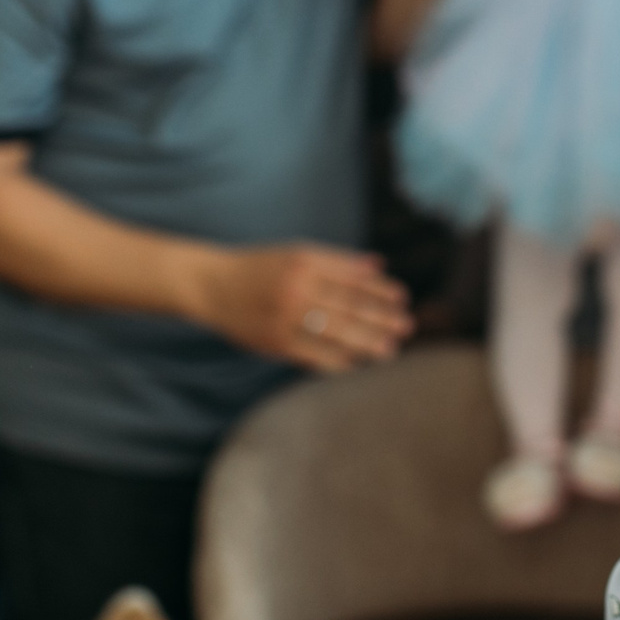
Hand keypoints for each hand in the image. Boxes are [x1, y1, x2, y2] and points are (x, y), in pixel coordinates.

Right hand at [176, 243, 412, 369]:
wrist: (212, 285)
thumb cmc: (260, 267)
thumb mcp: (296, 254)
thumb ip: (337, 262)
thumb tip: (378, 266)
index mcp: (305, 262)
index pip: (352, 277)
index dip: (379, 289)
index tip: (402, 298)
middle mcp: (297, 288)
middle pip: (348, 306)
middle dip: (381, 317)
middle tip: (406, 326)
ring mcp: (286, 317)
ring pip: (335, 332)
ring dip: (366, 343)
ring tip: (389, 350)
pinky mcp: (275, 342)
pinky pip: (313, 355)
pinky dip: (336, 361)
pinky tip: (355, 365)